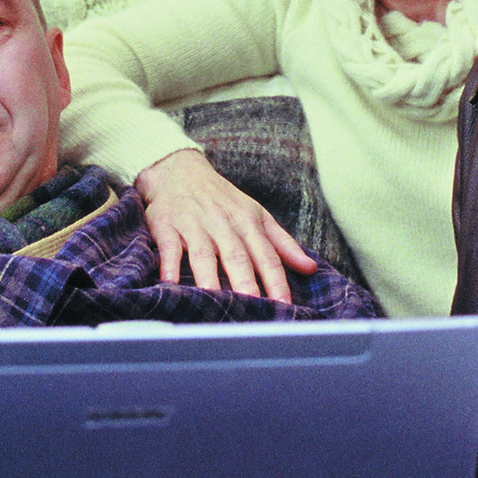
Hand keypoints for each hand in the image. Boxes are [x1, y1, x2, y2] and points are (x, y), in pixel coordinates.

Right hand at [135, 148, 316, 303]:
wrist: (179, 171)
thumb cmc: (223, 199)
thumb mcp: (256, 215)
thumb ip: (282, 244)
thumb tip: (310, 268)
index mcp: (249, 222)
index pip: (267, 256)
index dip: (276, 282)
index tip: (284, 306)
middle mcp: (223, 224)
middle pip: (237, 256)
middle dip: (246, 282)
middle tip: (254, 306)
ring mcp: (194, 224)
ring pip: (204, 254)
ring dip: (209, 278)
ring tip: (216, 301)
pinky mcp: (166, 225)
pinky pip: (169, 247)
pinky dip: (169, 265)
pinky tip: (171, 283)